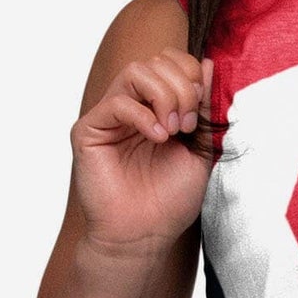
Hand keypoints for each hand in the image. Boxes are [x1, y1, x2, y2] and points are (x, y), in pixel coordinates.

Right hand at [71, 47, 214, 255]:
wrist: (145, 236)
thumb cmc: (170, 200)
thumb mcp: (202, 149)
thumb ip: (204, 108)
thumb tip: (208, 64)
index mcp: (157, 106)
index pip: (172, 61)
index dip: (192, 76)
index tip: (200, 116)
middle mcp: (132, 106)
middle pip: (156, 60)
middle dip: (182, 88)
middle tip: (187, 127)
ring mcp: (108, 117)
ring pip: (136, 71)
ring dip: (164, 96)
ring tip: (173, 132)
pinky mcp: (89, 131)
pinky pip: (117, 102)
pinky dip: (143, 116)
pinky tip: (157, 139)